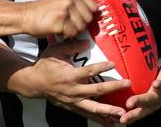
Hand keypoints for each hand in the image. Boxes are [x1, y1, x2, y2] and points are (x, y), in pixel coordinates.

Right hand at [14, 40, 129, 126]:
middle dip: (114, 87)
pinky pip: (88, 114)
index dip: (102, 67)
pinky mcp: (72, 107)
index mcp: (69, 76)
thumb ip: (71, 46)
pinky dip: (100, 119)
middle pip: (97, 90)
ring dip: (109, 110)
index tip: (113, 64)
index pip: (89, 71)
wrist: (33, 83)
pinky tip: (111, 122)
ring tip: (123, 112)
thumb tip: (87, 42)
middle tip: (127, 84)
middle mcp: (73, 90)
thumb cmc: (44, 65)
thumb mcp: (55, 51)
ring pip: (94, 107)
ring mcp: (73, 101)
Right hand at [22, 0, 97, 37]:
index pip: (94, 8)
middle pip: (89, 19)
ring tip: (62, 25)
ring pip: (82, 27)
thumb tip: (96, 14)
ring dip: (72, 31)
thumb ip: (78, 2)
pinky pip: (72, 34)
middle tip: (67, 23)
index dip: (86, 16)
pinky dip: (66, 35)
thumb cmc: (44, 10)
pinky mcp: (61, 19)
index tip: (77, 18)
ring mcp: (66, 7)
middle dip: (80, 25)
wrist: (26, 15)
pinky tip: (57, 29)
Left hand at [120, 41, 160, 124]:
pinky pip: (138, 113)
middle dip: (141, 102)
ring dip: (133, 115)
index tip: (156, 84)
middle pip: (151, 100)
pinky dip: (129, 117)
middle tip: (130, 104)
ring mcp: (154, 102)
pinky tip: (117, 120)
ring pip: (144, 111)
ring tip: (122, 119)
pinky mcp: (147, 106)